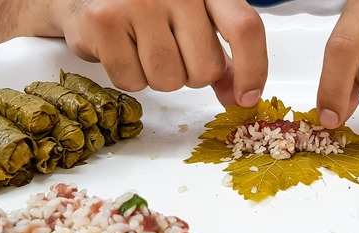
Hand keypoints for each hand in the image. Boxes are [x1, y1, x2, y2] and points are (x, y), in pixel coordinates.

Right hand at [53, 0, 267, 106]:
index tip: (246, 97)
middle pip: (206, 69)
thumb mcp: (192, 21)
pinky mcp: (105, 20)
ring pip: (169, 80)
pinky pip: (132, 81)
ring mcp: (140, 2)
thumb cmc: (144, 7)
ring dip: (156, 77)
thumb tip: (240, 97)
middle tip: (168, 52)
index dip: (252, 70)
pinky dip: (126, 76)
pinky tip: (119, 48)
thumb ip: (218, 55)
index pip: (245, 28)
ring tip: (140, 47)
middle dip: (189, 75)